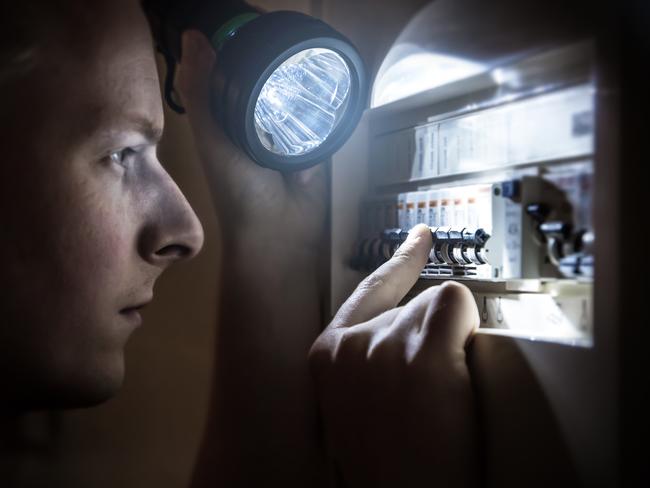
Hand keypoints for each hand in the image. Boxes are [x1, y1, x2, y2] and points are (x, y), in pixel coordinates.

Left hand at [175, 30, 326, 253]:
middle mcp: (259, 122)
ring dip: (304, 78)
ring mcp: (290, 133)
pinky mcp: (318, 144)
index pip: (235, 70)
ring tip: (311, 49)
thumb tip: (193, 35)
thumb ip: (203, 94)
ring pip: (298, 95)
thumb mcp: (213, 140)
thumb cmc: (238, 191)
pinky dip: (326, 102)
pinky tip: (332, 81)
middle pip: (270, 79)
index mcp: (229, 118)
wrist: (281, 231)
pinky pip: (322, 116)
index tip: (252, 20)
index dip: (241, 45)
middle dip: (278, 58)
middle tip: (287, 31)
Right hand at [309, 224, 480, 486]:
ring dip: (449, 346)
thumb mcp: (355, 404)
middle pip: (411, 305)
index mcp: (327, 356)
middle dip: (429, 340)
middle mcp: (351, 343)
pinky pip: (456, 305)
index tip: (420, 238)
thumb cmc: (385, 464)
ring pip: (436, 308)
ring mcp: (385, 344)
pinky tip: (456, 370)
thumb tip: (408, 336)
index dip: (398, 263)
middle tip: (430, 395)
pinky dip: (465, 329)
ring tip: (440, 403)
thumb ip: (367, 361)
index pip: (367, 292)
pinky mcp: (423, 350)